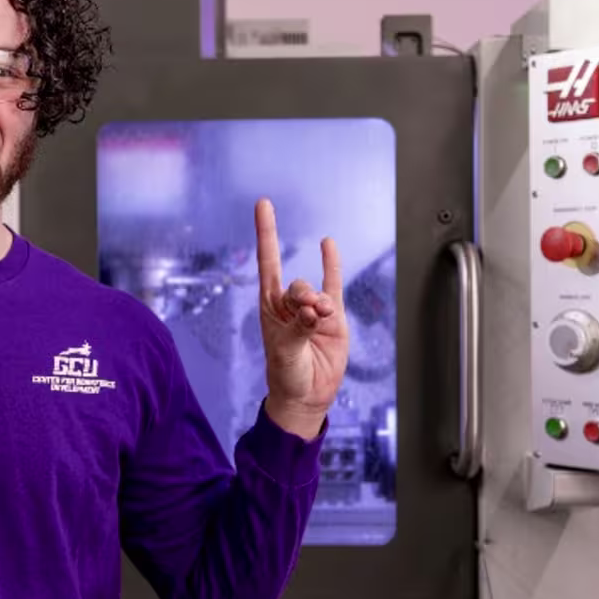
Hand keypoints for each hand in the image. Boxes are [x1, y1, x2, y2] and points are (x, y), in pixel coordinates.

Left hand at [254, 198, 348, 439]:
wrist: (306, 395)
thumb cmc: (286, 373)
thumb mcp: (285, 351)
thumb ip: (298, 327)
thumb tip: (314, 309)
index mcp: (270, 306)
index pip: (267, 262)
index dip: (267, 233)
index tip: (263, 204)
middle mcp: (290, 303)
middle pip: (297, 284)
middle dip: (304, 297)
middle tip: (309, 315)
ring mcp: (313, 309)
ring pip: (318, 291)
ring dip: (319, 303)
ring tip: (320, 320)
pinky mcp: (334, 318)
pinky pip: (334, 285)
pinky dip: (332, 265)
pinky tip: (327, 245)